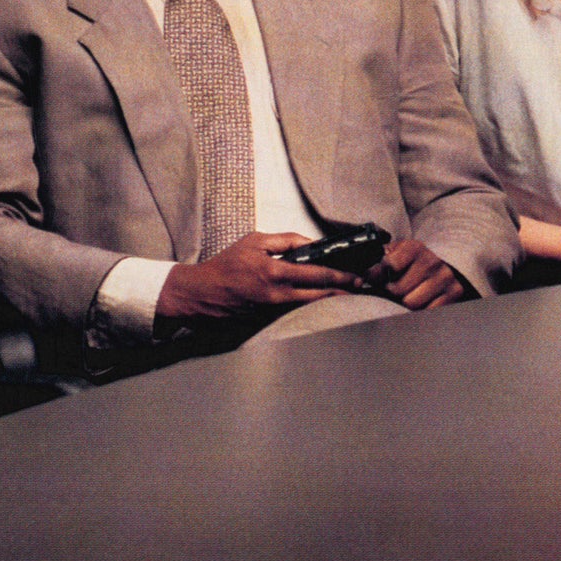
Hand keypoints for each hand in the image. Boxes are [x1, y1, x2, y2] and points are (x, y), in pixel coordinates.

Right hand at [155, 233, 359, 319]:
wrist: (201, 293)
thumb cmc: (226, 265)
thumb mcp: (254, 241)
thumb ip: (285, 240)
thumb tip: (311, 243)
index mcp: (275, 272)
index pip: (317, 275)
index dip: (340, 277)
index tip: (355, 277)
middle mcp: (277, 295)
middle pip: (320, 296)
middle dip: (343, 291)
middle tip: (359, 288)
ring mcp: (274, 310)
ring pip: (310, 307)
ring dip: (330, 300)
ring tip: (347, 294)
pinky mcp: (269, 319)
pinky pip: (296, 312)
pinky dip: (310, 306)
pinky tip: (321, 301)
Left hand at [365, 237, 471, 309]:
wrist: (443, 268)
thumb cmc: (411, 265)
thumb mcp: (394, 257)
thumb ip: (376, 265)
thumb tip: (362, 278)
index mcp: (415, 248)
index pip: (389, 265)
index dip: (382, 275)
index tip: (385, 276)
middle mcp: (432, 261)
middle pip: (398, 290)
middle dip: (394, 293)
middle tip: (398, 290)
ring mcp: (445, 277)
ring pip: (412, 304)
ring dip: (408, 304)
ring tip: (411, 295)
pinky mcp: (455, 293)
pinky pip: (428, 312)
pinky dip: (423, 310)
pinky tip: (424, 301)